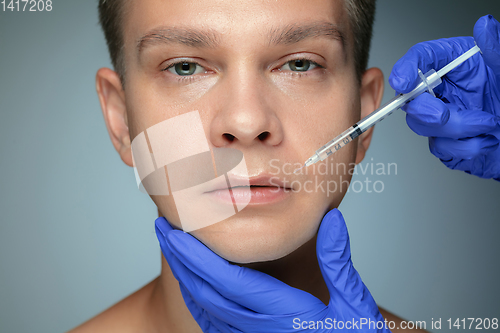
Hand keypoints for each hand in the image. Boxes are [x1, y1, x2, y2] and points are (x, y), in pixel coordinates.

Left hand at [155, 209, 389, 331]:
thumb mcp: (354, 304)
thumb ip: (338, 261)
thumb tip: (331, 218)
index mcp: (282, 313)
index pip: (228, 280)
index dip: (198, 255)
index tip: (176, 230)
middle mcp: (258, 329)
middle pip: (206, 292)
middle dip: (181, 259)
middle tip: (162, 228)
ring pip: (205, 308)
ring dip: (184, 276)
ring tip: (171, 247)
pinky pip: (212, 323)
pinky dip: (196, 299)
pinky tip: (191, 283)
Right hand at [389, 15, 499, 179]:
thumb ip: (494, 48)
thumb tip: (485, 25)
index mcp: (453, 64)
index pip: (421, 58)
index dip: (406, 68)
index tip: (404, 81)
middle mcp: (442, 89)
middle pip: (411, 98)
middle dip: (425, 110)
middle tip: (444, 113)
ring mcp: (440, 116)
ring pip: (423, 126)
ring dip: (458, 129)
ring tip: (489, 124)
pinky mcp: (444, 141)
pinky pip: (441, 147)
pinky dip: (465, 147)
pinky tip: (485, 140)